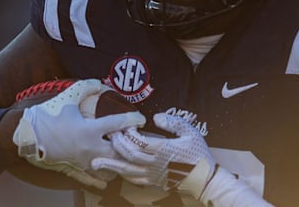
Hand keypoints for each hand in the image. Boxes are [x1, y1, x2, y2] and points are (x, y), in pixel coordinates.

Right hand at [12, 79, 145, 188]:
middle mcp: (89, 148)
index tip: (140, 117)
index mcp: (88, 129)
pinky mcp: (76, 169)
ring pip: (110, 168)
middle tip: (133, 137)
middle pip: (120, 151)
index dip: (133, 119)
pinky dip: (105, 176)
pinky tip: (111, 170)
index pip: (118, 124)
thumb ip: (88, 87)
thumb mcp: (68, 96)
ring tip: (122, 151)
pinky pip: (95, 179)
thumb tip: (102, 83)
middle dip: (129, 144)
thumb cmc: (48, 114)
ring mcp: (83, 161)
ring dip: (119, 160)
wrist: (26, 134)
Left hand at [93, 113, 270, 204]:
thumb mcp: (191, 132)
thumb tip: (156, 117)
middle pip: (129, 155)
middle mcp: (155, 163)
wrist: (204, 178)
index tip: (124, 125)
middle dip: (117, 144)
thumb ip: (174, 122)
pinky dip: (122, 174)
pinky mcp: (152, 181)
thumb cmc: (198, 153)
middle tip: (108, 135)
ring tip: (95, 163)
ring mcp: (152, 174)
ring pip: (127, 170)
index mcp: (164, 150)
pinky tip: (115, 170)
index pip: (139, 142)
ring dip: (111, 165)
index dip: (129, 134)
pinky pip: (133, 178)